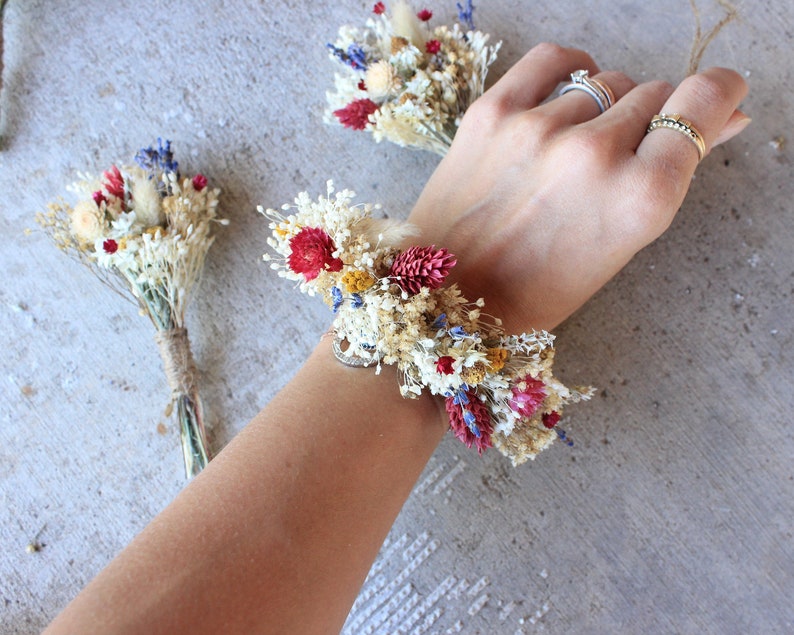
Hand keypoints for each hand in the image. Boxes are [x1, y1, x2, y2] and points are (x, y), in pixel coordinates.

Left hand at [408, 43, 748, 330]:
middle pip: (654, 94)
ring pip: (605, 82)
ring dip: (603, 109)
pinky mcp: (493, 112)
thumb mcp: (620, 244)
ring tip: (573, 153)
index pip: (702, 105)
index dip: (718, 97)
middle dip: (647, 122)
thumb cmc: (538, 287)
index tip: (717, 97)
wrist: (448, 297)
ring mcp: (540, 129)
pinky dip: (569, 70)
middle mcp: (594, 156)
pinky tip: (567, 93)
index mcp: (639, 199)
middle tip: (617, 159)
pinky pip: (553, 59)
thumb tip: (726, 118)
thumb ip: (669, 176)